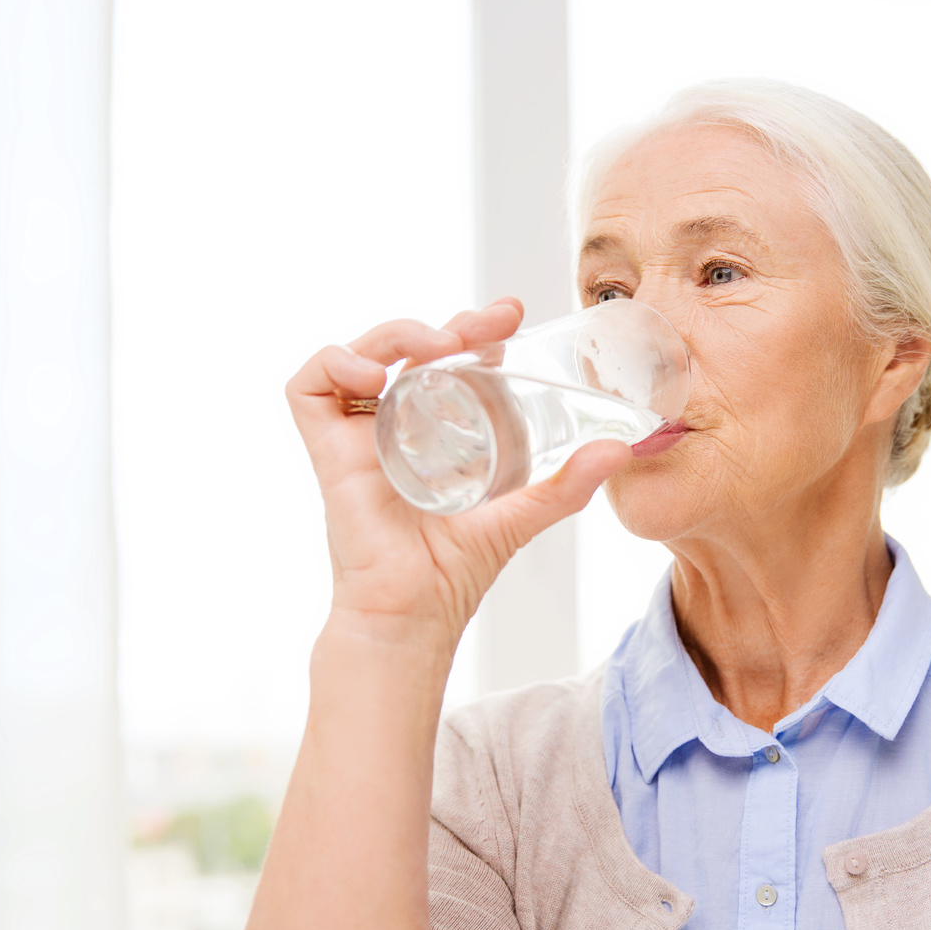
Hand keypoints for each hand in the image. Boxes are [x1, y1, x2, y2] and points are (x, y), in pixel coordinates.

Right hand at [285, 297, 631, 664]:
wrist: (412, 613)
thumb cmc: (454, 572)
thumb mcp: (521, 515)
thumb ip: (567, 485)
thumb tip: (620, 450)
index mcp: (433, 428)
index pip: (446, 358)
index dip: (473, 328)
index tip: (510, 316)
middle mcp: (392, 422)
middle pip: (407, 347)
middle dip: (445, 323)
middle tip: (486, 327)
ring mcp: (356, 433)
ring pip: (360, 351)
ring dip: (396, 332)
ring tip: (436, 346)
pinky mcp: (325, 448)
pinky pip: (310, 386)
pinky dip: (336, 363)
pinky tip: (374, 376)